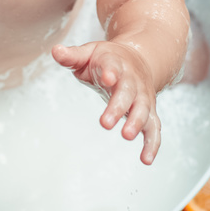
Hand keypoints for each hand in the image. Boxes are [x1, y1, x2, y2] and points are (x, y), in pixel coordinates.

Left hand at [52, 40, 161, 164]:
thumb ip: (73, 56)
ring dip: (137, 124)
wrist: (139, 59)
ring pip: (144, 110)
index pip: (114, 66)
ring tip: (127, 136)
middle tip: (105, 123)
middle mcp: (133, 81)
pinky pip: (154, 128)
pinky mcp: (148, 111)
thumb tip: (55, 51)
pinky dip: (153, 143)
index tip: (108, 78)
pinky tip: (146, 159)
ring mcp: (143, 97)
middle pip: (128, 93)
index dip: (111, 72)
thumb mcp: (89, 53)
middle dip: (118, 107)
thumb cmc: (107, 59)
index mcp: (116, 63)